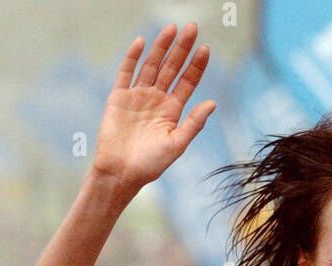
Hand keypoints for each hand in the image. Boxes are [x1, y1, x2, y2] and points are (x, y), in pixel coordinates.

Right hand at [91, 23, 216, 189]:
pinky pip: (126, 72)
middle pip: (172, 68)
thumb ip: (194, 123)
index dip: (196, 65)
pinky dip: (132, 57)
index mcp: (172, 110)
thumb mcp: (177, 144)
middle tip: (192, 27)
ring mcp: (137, 97)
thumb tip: (213, 103)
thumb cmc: (150, 165)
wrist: (120, 173)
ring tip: (171, 28)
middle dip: (182, 48)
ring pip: (151, 66)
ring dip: (161, 47)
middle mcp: (156, 100)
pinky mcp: (118, 98)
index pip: (187, 81)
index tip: (206, 48)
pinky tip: (141, 42)